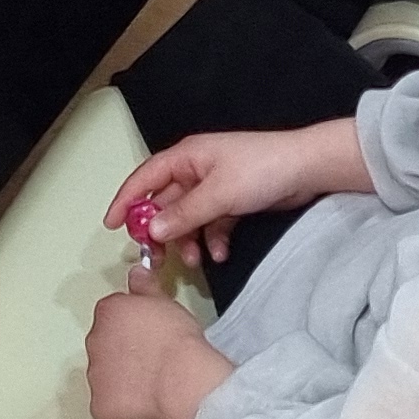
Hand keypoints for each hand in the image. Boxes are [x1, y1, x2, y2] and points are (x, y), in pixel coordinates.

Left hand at [85, 277, 229, 418]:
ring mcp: (94, 376)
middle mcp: (94, 341)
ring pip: (104, 375)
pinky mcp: (99, 405)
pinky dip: (121, 406)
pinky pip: (107, 405)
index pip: (112, 315)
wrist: (181, 377)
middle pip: (105, 345)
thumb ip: (145, 286)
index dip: (132, 327)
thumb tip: (137, 272)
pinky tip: (144, 403)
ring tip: (151, 383)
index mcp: (107, 312)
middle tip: (151, 360)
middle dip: (123, 352)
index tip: (149, 335)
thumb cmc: (177, 339)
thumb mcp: (165, 301)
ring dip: (121, 379)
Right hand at [106, 124, 360, 267]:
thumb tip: (153, 230)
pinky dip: (212, 240)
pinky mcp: (233, 201)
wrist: (307, 169)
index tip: (111, 225)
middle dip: (161, 230)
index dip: (125, 201)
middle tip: (155, 257)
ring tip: (193, 261)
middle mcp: (196, 170)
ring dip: (188, 240)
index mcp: (186, 157)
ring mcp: (215, 187)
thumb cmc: (260, 170)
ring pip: (189, 218)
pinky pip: (212, 224)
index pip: (145, 178)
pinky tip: (220, 254)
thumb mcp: (218, 194)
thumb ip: (184, 214)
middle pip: (166, 203)